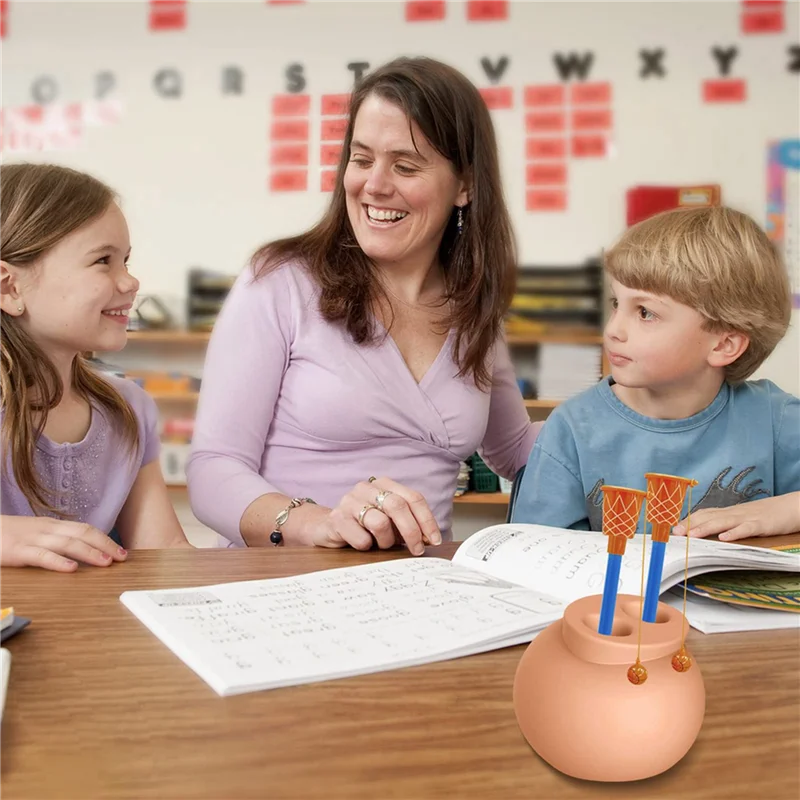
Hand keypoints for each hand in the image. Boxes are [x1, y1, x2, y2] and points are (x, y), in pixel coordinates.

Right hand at [0, 516, 127, 571]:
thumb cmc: (8, 535)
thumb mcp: (36, 534)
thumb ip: (56, 540)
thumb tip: (81, 552)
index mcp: (53, 526)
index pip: (86, 529)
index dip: (105, 539)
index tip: (121, 551)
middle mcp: (47, 529)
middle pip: (83, 533)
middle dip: (105, 545)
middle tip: (122, 557)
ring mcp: (33, 539)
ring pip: (67, 543)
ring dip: (89, 552)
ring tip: (106, 562)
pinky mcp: (18, 551)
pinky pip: (41, 556)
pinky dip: (58, 562)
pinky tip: (72, 569)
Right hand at [308, 478, 441, 555]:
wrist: (327, 528)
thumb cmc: (365, 526)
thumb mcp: (390, 521)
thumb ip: (409, 524)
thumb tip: (430, 538)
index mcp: (384, 484)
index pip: (413, 498)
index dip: (427, 520)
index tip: (434, 540)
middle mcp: (366, 487)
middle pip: (398, 506)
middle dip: (412, 531)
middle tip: (417, 550)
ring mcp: (349, 501)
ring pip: (380, 522)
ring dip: (386, 541)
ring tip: (381, 544)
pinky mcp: (337, 518)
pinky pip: (361, 538)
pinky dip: (367, 546)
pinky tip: (362, 543)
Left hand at [672, 493, 799, 541]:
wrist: (792, 507)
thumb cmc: (766, 515)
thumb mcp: (743, 518)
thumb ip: (727, 523)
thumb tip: (708, 532)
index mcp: (729, 512)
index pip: (703, 514)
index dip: (688, 520)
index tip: (673, 528)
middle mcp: (734, 513)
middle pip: (708, 517)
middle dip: (690, 525)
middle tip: (675, 533)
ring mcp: (747, 518)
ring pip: (723, 522)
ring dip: (705, 528)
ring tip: (691, 536)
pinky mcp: (762, 524)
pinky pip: (746, 528)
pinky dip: (735, 533)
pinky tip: (724, 538)